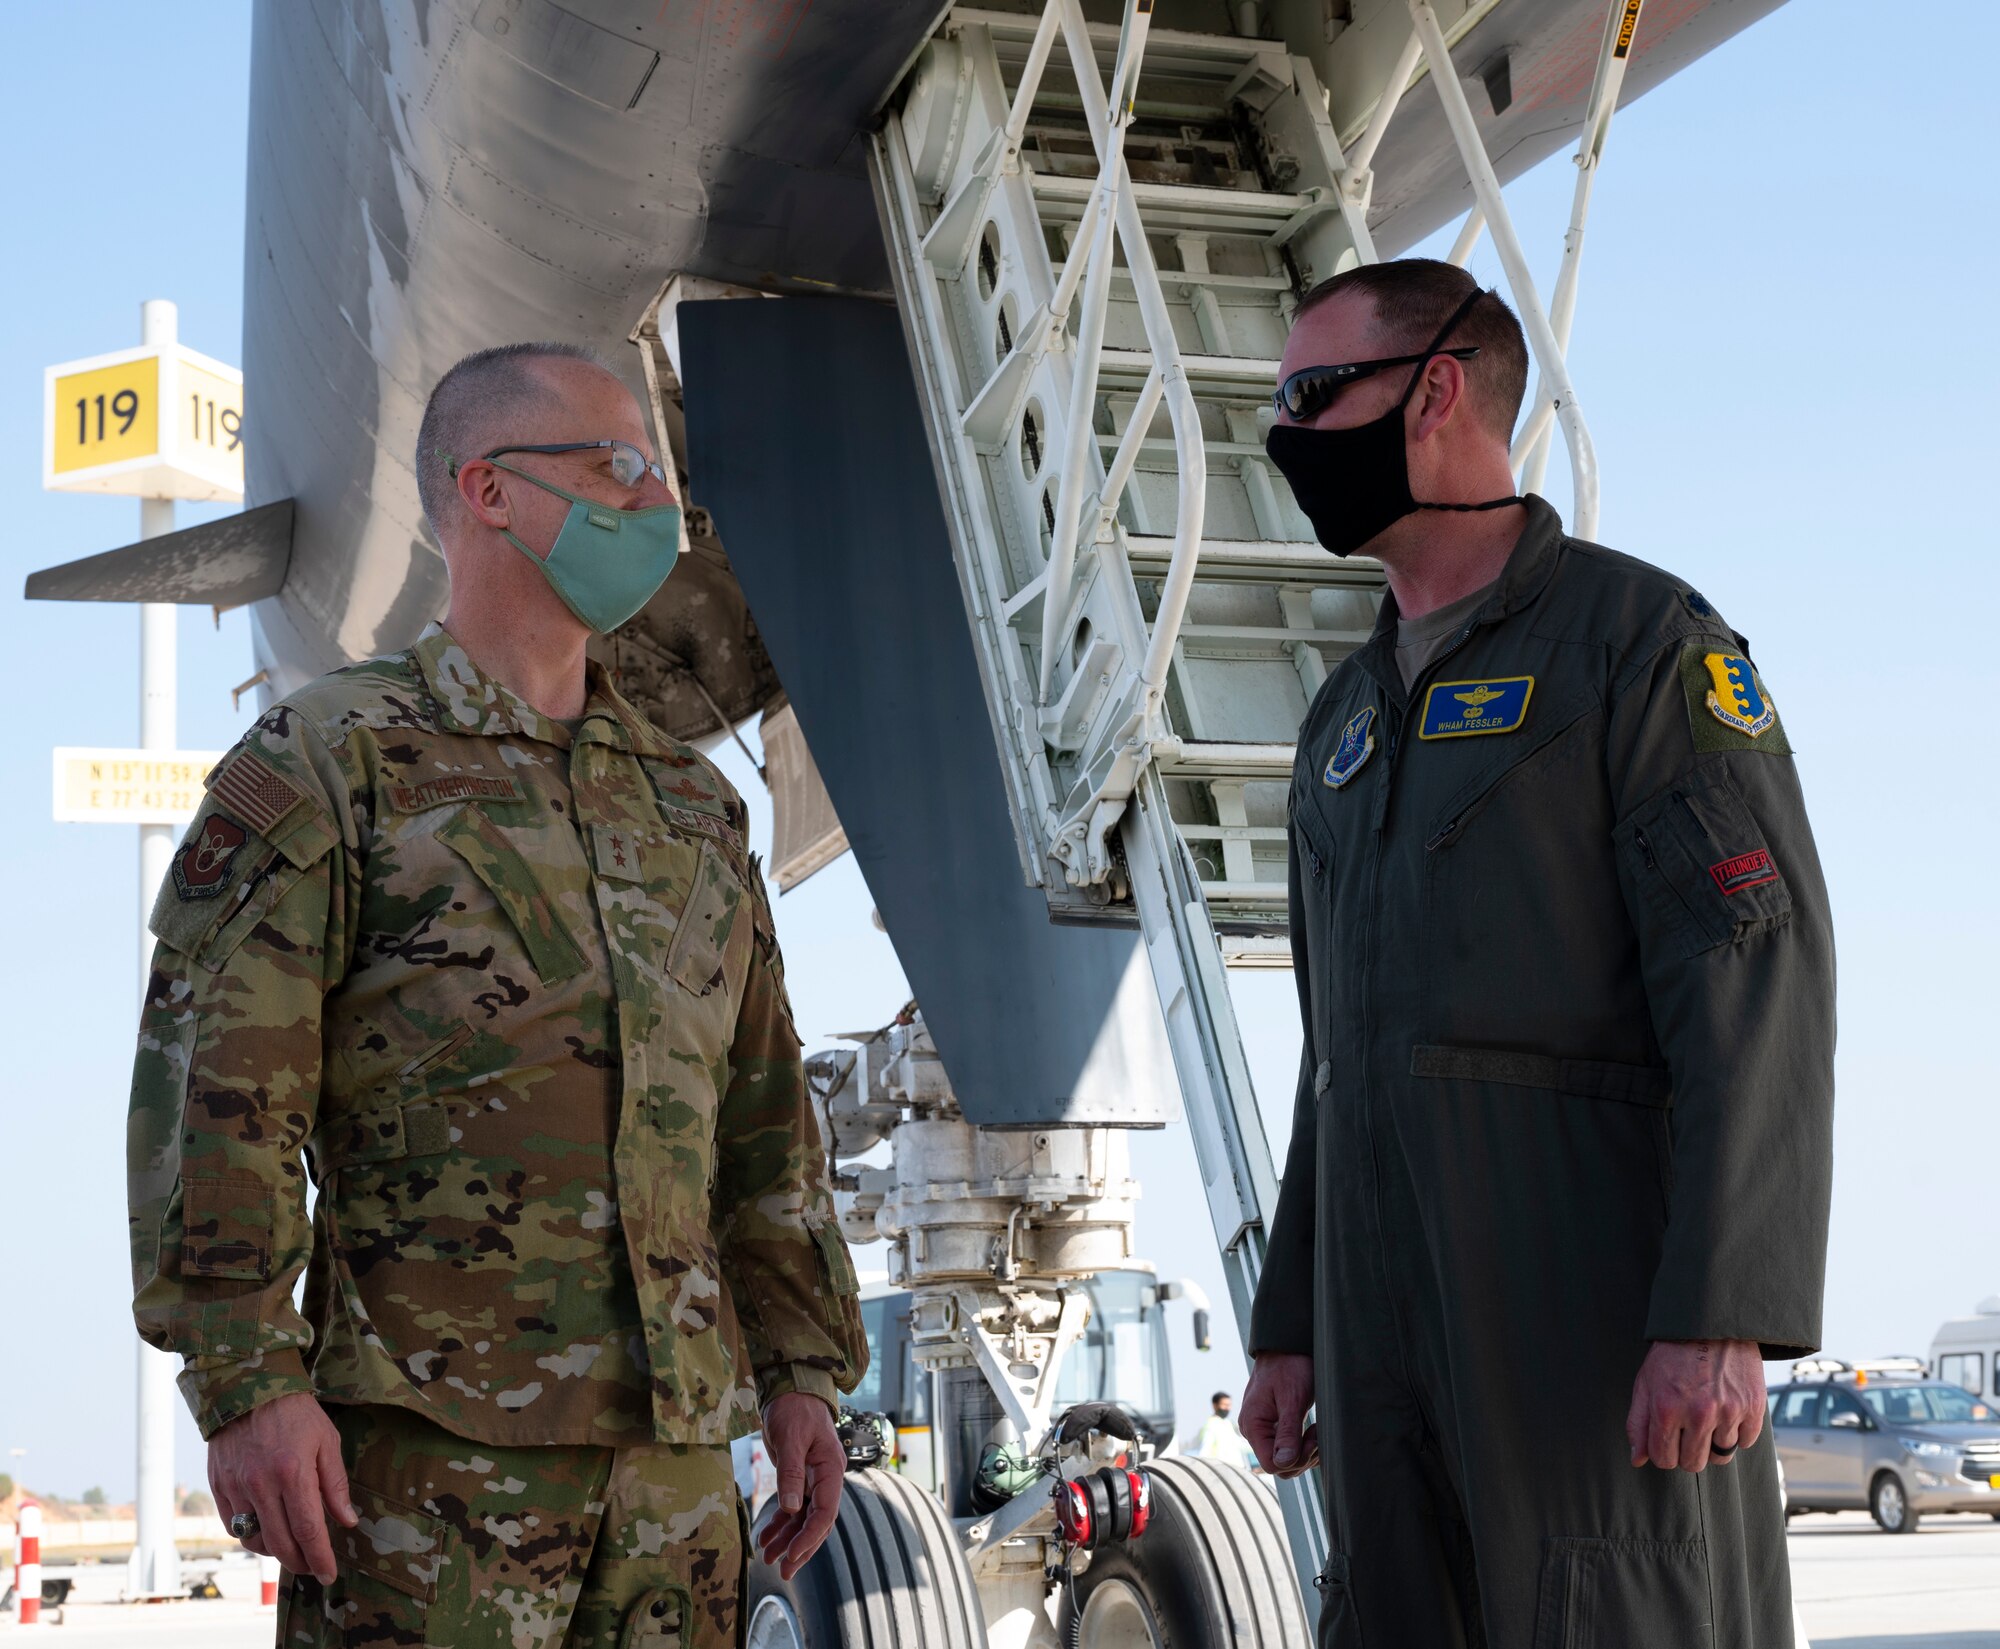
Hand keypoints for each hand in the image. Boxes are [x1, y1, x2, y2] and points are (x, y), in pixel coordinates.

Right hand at [208, 1392, 357, 1583]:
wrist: (249, 1387)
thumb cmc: (296, 1413)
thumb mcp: (327, 1441)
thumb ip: (335, 1484)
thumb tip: (346, 1521)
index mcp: (293, 1473)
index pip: (308, 1529)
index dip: (320, 1557)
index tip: (330, 1574)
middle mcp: (261, 1485)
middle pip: (280, 1543)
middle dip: (300, 1563)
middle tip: (315, 1568)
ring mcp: (236, 1488)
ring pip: (254, 1540)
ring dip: (275, 1552)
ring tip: (294, 1549)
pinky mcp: (219, 1487)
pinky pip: (234, 1526)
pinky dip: (252, 1536)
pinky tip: (268, 1532)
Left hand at [756, 1393, 845, 1580]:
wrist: (791, 1389)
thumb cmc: (794, 1409)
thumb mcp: (790, 1438)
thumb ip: (791, 1473)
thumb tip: (792, 1509)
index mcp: (830, 1469)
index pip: (826, 1511)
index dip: (810, 1536)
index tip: (793, 1554)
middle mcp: (825, 1478)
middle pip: (817, 1521)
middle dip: (801, 1547)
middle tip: (784, 1571)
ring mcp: (813, 1480)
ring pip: (803, 1519)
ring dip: (787, 1539)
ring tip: (769, 1558)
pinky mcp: (799, 1478)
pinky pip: (792, 1508)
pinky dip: (780, 1524)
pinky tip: (766, 1538)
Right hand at [1240, 1353, 1318, 1477]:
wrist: (1287, 1346)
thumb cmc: (1289, 1366)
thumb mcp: (1292, 1398)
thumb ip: (1288, 1432)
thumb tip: (1284, 1463)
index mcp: (1253, 1425)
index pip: (1271, 1464)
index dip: (1295, 1459)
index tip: (1312, 1440)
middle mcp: (1254, 1430)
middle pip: (1279, 1466)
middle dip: (1303, 1457)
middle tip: (1318, 1434)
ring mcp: (1263, 1429)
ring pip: (1286, 1460)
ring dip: (1306, 1453)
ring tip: (1317, 1431)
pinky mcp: (1273, 1426)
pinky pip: (1287, 1448)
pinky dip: (1304, 1446)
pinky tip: (1313, 1431)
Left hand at [1626, 1339, 1765, 1471]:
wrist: (1710, 1324)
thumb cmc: (1672, 1355)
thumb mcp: (1645, 1383)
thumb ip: (1638, 1424)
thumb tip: (1638, 1460)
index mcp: (1667, 1408)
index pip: (1664, 1459)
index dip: (1664, 1454)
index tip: (1668, 1442)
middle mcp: (1699, 1414)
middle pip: (1693, 1464)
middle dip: (1687, 1453)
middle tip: (1687, 1431)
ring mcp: (1729, 1411)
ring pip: (1720, 1456)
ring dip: (1713, 1442)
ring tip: (1707, 1417)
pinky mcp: (1753, 1407)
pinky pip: (1745, 1442)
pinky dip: (1736, 1433)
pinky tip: (1726, 1412)